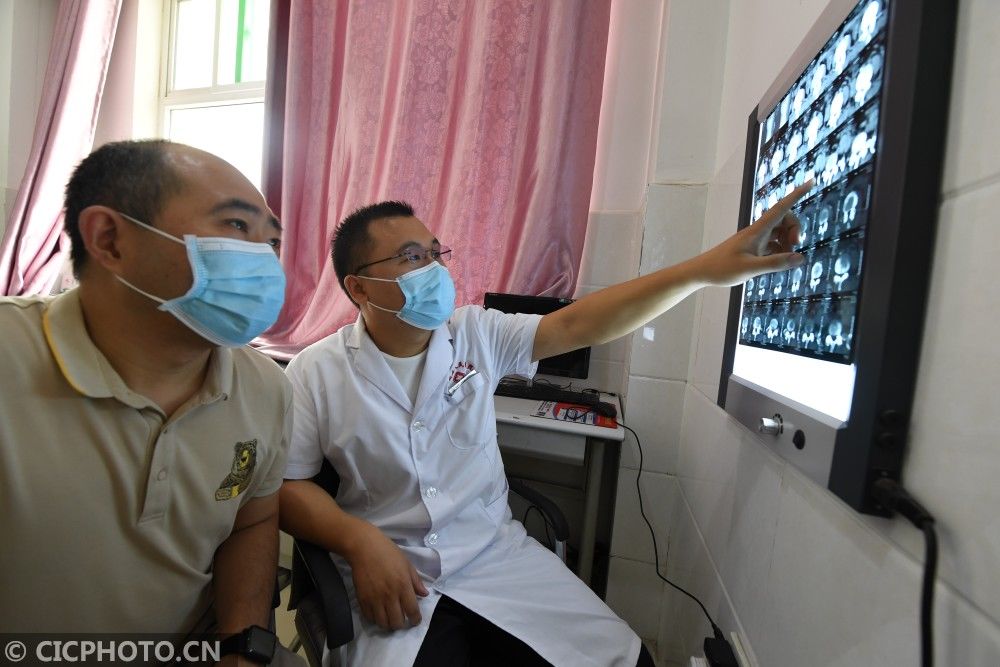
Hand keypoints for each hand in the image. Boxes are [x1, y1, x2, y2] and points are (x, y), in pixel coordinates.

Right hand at [346, 523, 428, 630]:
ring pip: (383, 623)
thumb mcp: (407, 564)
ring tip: (390, 618)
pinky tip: (379, 612)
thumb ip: (416, 581)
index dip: (415, 619)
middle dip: (401, 624)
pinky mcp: (362, 599)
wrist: (364, 547)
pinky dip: (375, 619)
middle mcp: (389, 595)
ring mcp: (374, 599)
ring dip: (388, 624)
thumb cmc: (388, 552)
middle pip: (397, 622)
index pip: (412, 610)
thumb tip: (424, 594)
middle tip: (402, 619)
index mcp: (403, 585)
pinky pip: (370, 617)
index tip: (415, 620)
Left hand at [692, 180, 812, 286]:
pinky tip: (777, 262)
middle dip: (795, 229)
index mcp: (757, 231)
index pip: (781, 208)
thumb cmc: (722, 269)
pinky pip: (773, 244)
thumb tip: (800, 258)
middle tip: (794, 245)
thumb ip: (776, 263)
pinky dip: (780, 251)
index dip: (796, 195)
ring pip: (780, 232)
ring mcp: (755, 240)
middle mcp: (757, 231)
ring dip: (788, 242)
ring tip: (785, 258)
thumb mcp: (751, 269)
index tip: (811, 182)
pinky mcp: (753, 248)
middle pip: (784, 219)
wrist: (702, 272)